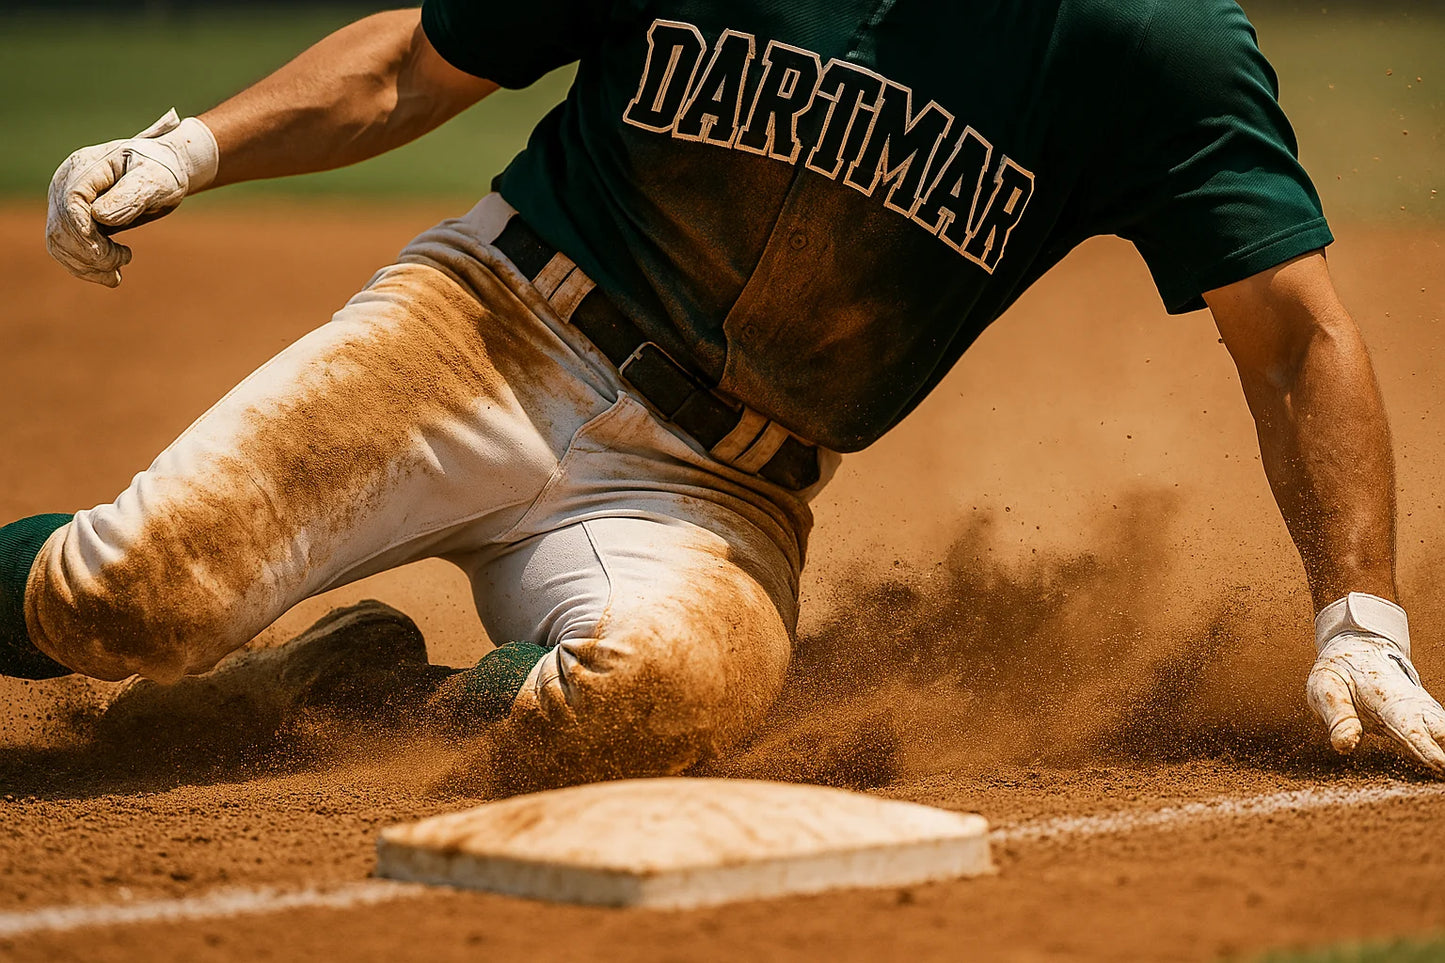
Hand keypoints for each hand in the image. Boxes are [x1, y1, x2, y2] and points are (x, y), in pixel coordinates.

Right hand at [45, 109, 217, 286]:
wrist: (160, 171)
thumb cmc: (161, 171)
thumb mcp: (155, 179)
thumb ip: (131, 195)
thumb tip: (100, 217)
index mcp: (85, 168)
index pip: (70, 204)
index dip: (84, 234)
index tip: (109, 254)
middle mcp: (65, 184)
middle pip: (61, 228)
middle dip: (91, 255)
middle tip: (125, 259)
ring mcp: (64, 202)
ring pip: (59, 243)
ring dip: (86, 267)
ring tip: (116, 275)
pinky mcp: (71, 219)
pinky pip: (66, 249)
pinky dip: (85, 268)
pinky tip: (110, 273)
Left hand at [1306, 594, 1444, 773]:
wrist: (1358, 649)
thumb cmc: (1339, 670)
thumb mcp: (1326, 686)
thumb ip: (1338, 717)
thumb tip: (1344, 746)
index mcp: (1387, 699)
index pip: (1410, 728)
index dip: (1426, 748)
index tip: (1441, 766)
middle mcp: (1412, 706)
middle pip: (1439, 729)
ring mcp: (1420, 712)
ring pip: (1443, 731)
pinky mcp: (1422, 718)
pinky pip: (1440, 734)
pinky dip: (1443, 747)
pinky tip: (1443, 765)